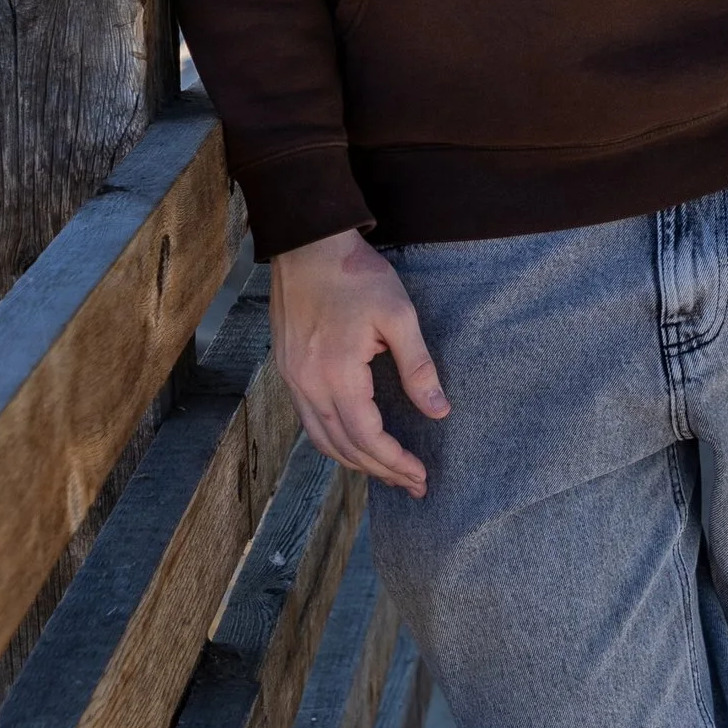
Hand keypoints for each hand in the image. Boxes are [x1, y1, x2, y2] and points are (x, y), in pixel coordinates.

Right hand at [269, 229, 448, 496]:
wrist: (307, 244)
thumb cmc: (355, 274)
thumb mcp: (399, 315)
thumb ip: (418, 368)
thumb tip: (438, 412)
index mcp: (336, 372)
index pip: (366, 436)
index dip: (394, 462)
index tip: (421, 474)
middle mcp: (307, 383)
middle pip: (344, 447)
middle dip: (380, 470)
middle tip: (413, 484)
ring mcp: (292, 378)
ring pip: (322, 439)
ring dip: (355, 461)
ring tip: (387, 472)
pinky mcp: (288, 370)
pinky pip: (310, 421)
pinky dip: (334, 441)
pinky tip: (355, 442)